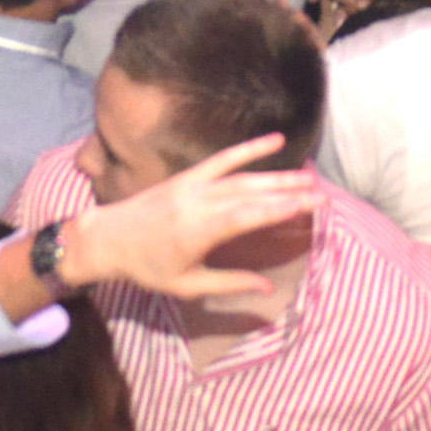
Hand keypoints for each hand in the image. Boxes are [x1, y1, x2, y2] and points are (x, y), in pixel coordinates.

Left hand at [65, 135, 331, 321]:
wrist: (108, 238)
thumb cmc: (148, 268)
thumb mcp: (188, 285)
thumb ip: (229, 284)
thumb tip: (268, 289)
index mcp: (197, 231)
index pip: (247, 216)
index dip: (280, 208)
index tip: (310, 205)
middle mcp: (198, 202)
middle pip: (251, 194)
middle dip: (289, 192)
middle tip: (322, 194)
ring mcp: (193, 184)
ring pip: (243, 176)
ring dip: (277, 175)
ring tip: (309, 177)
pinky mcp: (189, 175)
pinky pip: (223, 159)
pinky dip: (250, 148)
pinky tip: (275, 141)